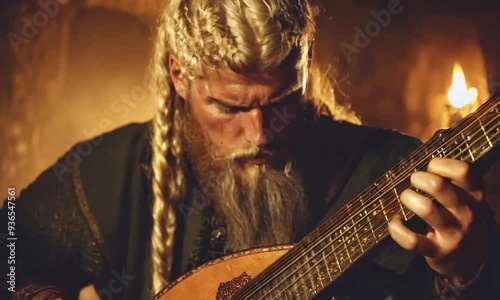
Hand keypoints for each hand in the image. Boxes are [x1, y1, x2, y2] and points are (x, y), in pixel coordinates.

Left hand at [388, 158, 486, 282]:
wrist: (469, 258)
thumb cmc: (457, 217)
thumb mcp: (463, 196)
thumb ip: (449, 179)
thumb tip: (418, 155)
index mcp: (474, 194)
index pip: (463, 169)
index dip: (440, 163)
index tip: (431, 168)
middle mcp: (467, 212)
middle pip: (439, 186)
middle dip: (418, 178)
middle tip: (414, 181)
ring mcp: (453, 233)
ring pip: (425, 209)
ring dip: (408, 198)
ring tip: (406, 198)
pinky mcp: (437, 251)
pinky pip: (412, 240)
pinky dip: (396, 228)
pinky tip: (396, 221)